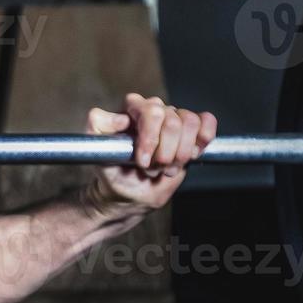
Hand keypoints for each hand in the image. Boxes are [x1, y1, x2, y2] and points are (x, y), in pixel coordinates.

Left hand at [84, 93, 216, 219]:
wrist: (129, 194)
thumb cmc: (113, 172)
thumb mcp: (96, 150)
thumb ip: (97, 126)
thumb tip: (121, 118)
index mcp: (133, 109)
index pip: (151, 112)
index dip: (151, 139)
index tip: (142, 161)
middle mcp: (155, 110)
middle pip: (173, 121)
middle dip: (164, 152)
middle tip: (151, 168)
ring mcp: (174, 120)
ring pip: (191, 123)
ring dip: (180, 153)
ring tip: (165, 167)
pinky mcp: (192, 132)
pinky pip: (207, 122)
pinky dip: (203, 139)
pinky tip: (191, 154)